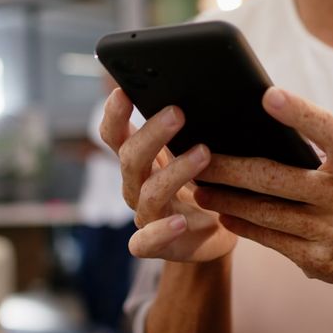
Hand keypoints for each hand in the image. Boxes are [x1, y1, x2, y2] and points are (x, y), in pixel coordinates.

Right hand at [100, 88, 236, 262]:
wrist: (217, 233)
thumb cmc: (209, 183)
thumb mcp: (203, 151)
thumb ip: (198, 128)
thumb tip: (215, 88)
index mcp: (141, 159)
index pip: (116, 133)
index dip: (114, 114)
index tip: (124, 90)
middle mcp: (136, 184)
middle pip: (130, 157)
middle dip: (152, 133)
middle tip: (178, 112)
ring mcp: (145, 215)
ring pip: (147, 192)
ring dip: (174, 171)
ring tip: (204, 153)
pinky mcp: (157, 244)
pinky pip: (147, 241)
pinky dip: (161, 230)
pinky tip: (180, 220)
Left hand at [193, 87, 332, 284]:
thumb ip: (318, 146)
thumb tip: (256, 121)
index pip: (330, 131)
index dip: (301, 113)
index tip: (268, 95)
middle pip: (278, 178)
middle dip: (231, 168)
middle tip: (198, 156)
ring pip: (267, 213)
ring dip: (227, 200)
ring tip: (199, 188)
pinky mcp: (320, 262)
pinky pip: (271, 240)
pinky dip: (243, 226)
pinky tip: (224, 214)